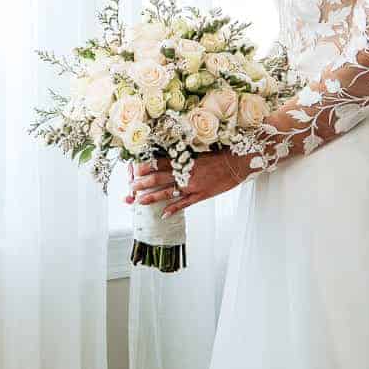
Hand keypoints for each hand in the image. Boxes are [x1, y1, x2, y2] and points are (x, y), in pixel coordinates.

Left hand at [124, 149, 244, 216]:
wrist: (238, 162)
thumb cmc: (219, 156)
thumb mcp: (198, 153)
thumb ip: (183, 158)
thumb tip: (169, 159)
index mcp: (184, 160)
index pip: (158, 163)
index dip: (144, 167)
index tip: (133, 170)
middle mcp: (185, 172)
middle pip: (158, 178)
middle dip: (142, 183)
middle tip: (130, 187)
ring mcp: (192, 185)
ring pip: (167, 192)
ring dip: (152, 197)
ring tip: (139, 201)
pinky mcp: (201, 195)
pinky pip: (184, 203)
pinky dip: (173, 209)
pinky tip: (163, 215)